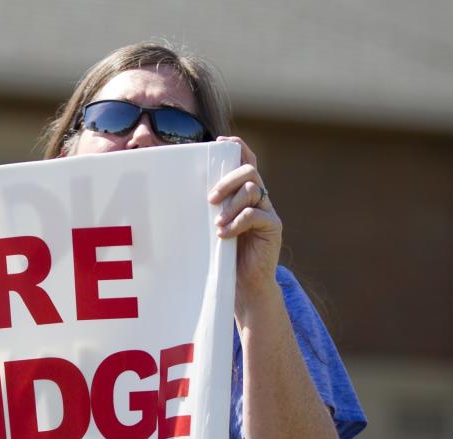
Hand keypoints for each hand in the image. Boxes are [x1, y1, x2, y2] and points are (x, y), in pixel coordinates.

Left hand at [207, 136, 281, 311]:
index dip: (238, 146)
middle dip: (228, 179)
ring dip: (231, 204)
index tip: (220, 141)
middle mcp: (259, 198)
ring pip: (252, 190)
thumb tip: (179, 192)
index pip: (246, 161)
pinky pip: (256, 215)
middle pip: (249, 171)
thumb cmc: (223, 254)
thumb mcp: (211, 226)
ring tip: (217, 223)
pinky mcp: (273, 227)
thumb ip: (207, 209)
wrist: (243, 284)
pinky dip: (237, 222)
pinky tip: (224, 235)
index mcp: (244, 193)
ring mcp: (267, 211)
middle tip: (210, 198)